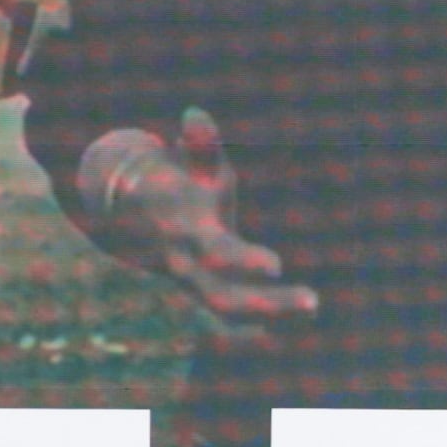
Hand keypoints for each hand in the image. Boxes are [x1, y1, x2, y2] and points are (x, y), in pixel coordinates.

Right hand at [87, 110, 316, 328]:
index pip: (217, 255)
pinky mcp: (203, 296)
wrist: (132, 213)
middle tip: (313, 302)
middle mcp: (190, 269)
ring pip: (231, 316)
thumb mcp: (190, 163)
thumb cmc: (178, 181)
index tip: (277, 266)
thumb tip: (196, 115)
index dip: (244, 262)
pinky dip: (255, 330)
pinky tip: (289, 330)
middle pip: (226, 300)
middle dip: (269, 305)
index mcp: (190, 234)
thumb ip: (199, 145)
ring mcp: (195, 288)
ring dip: (274, 318)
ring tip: (313, 309)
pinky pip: (229, 323)